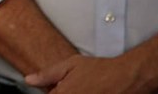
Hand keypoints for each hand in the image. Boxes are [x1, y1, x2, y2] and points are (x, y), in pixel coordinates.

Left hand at [25, 53, 157, 93]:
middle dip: (64, 93)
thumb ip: (47, 74)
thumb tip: (28, 80)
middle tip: (77, 87)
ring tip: (87, 89)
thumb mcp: (70, 65)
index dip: (54, 92)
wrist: (128, 77)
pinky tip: (94, 92)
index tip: (59, 89)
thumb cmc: (101, 70)